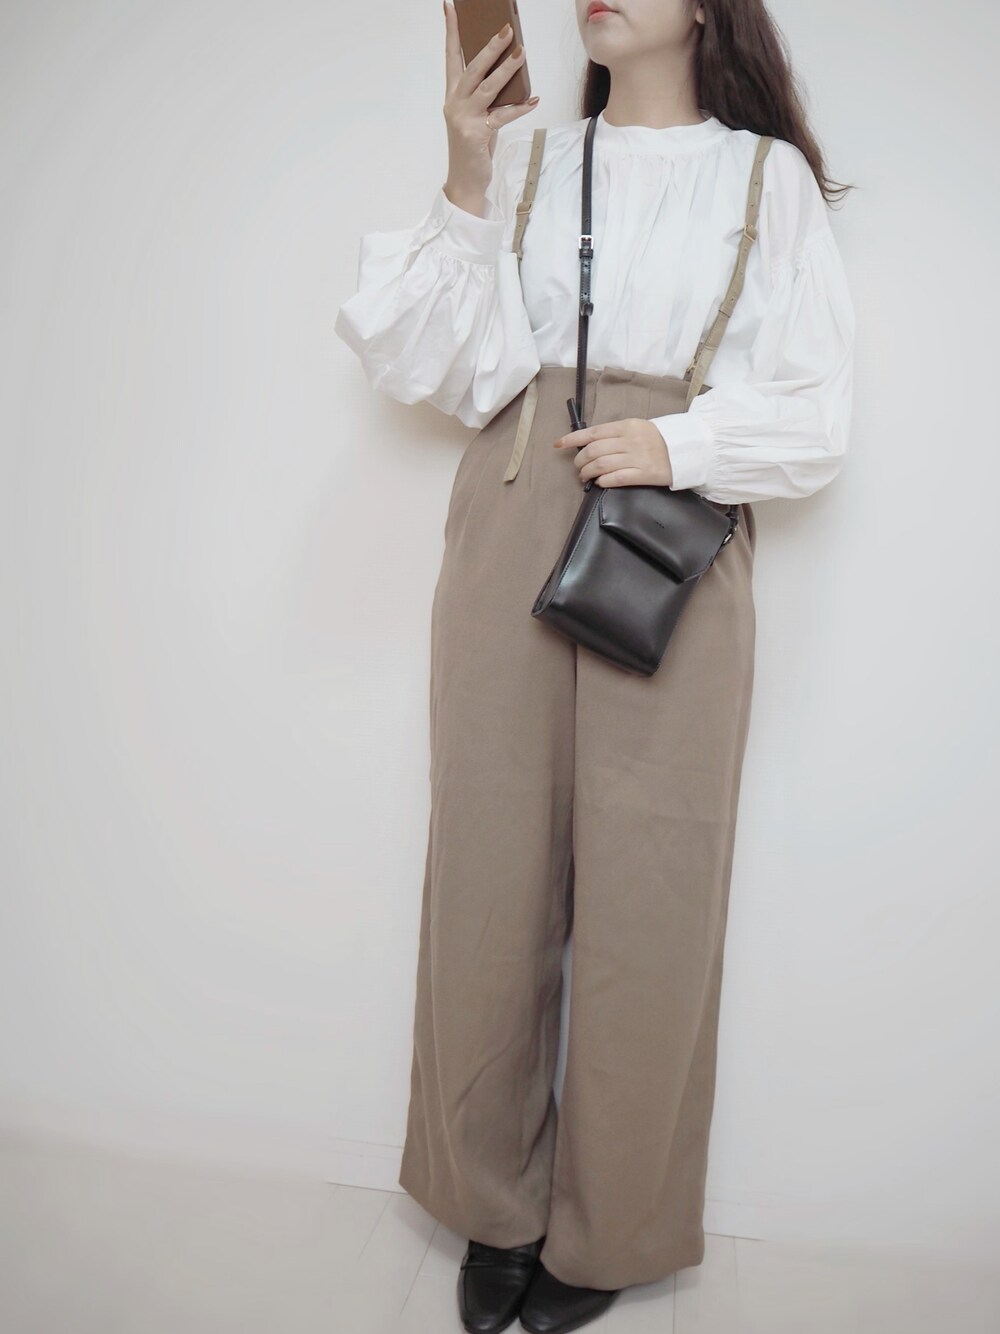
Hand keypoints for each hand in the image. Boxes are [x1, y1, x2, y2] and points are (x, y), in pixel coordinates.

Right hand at [442, 1, 537, 205]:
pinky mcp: (476, 134)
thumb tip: (510, 72)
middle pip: (472, 68)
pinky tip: (533, 100)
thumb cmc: (473, 145)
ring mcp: (464, 119)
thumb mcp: (477, 115)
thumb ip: (488, 95)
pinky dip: (519, 108)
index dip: (451, 31)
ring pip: (487, 88)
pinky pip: (502, 117)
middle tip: (506, 29)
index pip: (451, 56)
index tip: (451, 7)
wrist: (465, 180)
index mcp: (452, 95)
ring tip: (522, 53)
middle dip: (489, 47)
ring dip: (506, 70)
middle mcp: (455, 103)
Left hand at [553, 418, 673, 487]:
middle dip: (580, 460)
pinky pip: (616, 478)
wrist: (686, 450)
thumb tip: (591, 443)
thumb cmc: (659, 440)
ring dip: (588, 472)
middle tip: (578, 467)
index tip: (559, 444)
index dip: (573, 439)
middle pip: (594, 451)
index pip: (593, 432)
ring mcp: (637, 458)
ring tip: (584, 477)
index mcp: (627, 426)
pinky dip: (603, 481)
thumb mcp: (638, 428)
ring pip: (601, 465)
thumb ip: (616, 433)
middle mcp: (630, 441)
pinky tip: (599, 483)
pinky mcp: (644, 474)